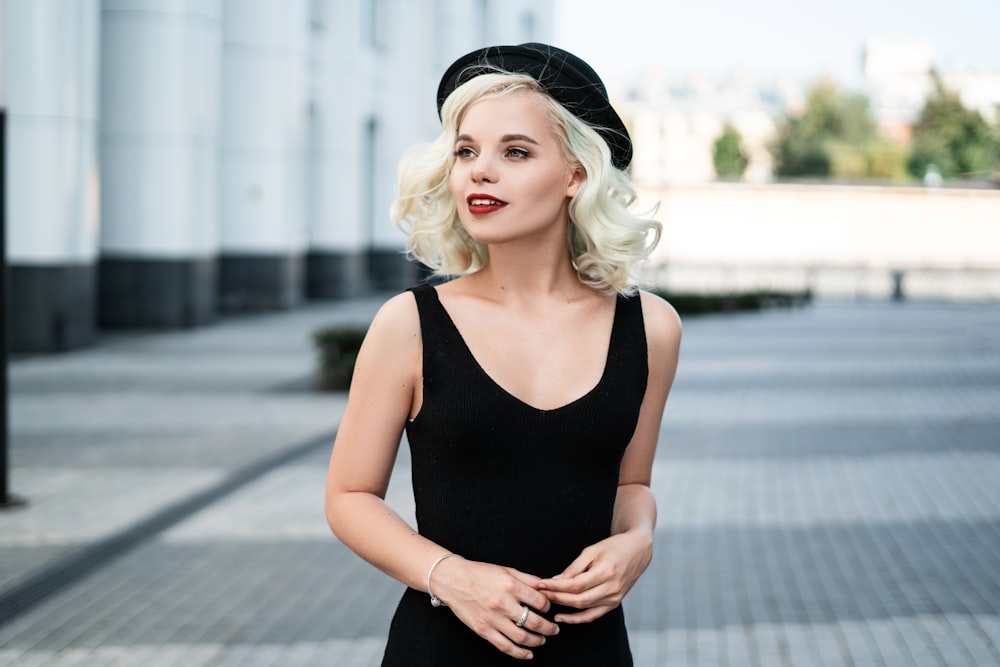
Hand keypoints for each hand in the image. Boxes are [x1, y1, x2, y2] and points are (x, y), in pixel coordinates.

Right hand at [431, 557, 560, 659]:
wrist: (453, 580)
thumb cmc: (479, 573)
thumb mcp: (506, 569)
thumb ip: (528, 579)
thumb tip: (546, 587)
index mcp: (511, 586)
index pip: (540, 602)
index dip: (549, 606)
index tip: (549, 609)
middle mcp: (503, 603)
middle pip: (535, 622)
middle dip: (549, 628)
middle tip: (554, 629)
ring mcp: (493, 619)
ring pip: (522, 638)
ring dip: (537, 641)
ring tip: (543, 640)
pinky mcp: (484, 630)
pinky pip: (505, 647)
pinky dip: (520, 653)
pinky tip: (528, 653)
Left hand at [536, 530, 652, 623]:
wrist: (638, 551)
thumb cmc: (614, 547)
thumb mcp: (592, 550)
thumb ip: (575, 567)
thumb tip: (556, 580)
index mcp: (605, 572)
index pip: (575, 584)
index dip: (556, 586)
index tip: (541, 584)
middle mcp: (611, 588)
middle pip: (578, 599)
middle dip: (556, 598)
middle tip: (540, 594)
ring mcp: (614, 598)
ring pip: (584, 608)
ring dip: (563, 608)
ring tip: (546, 604)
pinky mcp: (614, 603)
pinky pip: (593, 615)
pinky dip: (577, 619)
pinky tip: (562, 617)